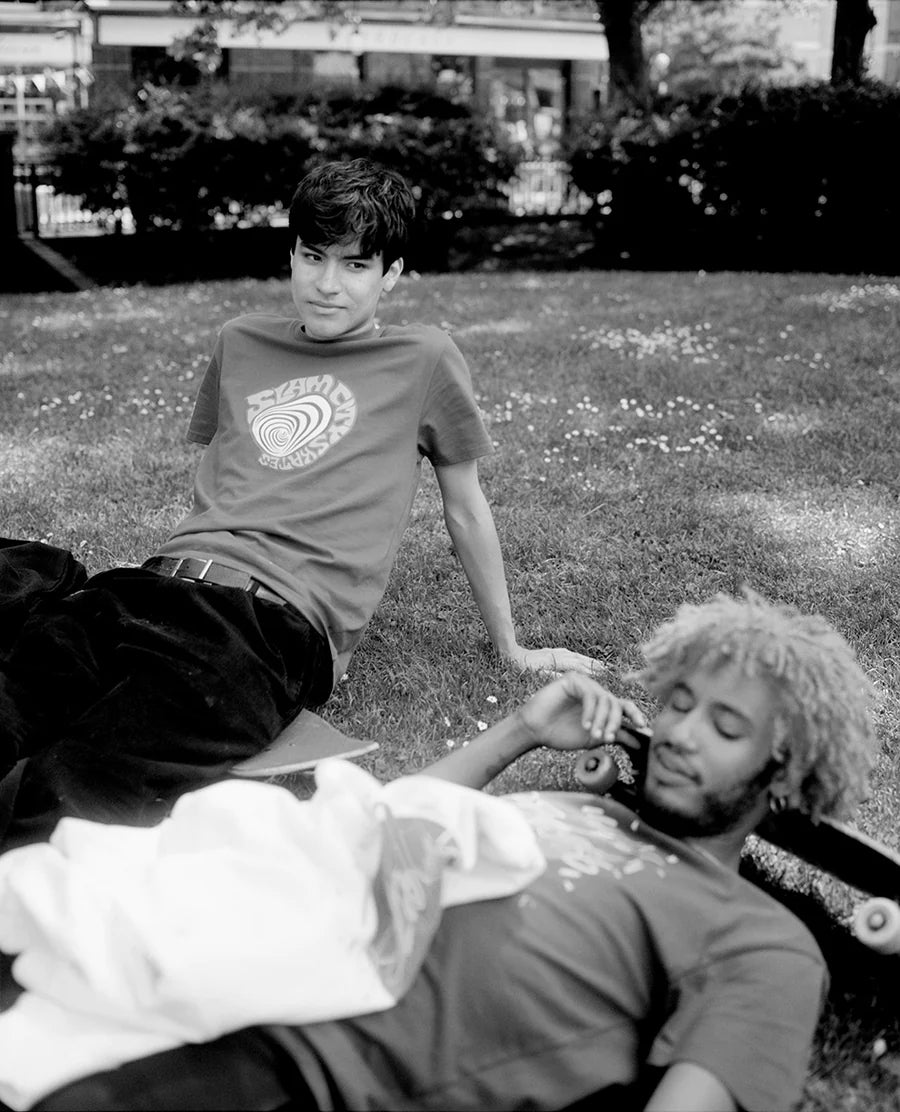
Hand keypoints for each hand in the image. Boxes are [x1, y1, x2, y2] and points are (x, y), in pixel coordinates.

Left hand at [503, 645, 607, 677]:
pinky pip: (571, 654)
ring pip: (577, 656)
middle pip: (581, 659)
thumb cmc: (522, 667)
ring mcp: (556, 652)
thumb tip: (569, 676)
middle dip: (595, 664)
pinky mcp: (553, 651)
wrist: (510, 653)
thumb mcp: (536, 672)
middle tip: (609, 669)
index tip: (604, 675)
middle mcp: (559, 654)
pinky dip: (580, 658)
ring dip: (590, 660)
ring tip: (601, 665)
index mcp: (556, 661)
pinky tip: (583, 660)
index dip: (591, 671)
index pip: (578, 666)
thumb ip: (553, 674)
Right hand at [515, 672, 646, 752]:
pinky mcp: (574, 680)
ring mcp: (585, 685)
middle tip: (608, 737)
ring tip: (593, 734)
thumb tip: (638, 743)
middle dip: (614, 722)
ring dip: (601, 719)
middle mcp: (596, 694)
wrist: (536, 730)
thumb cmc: (561, 734)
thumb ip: (614, 736)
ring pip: (605, 699)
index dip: (636, 714)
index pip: (625, 706)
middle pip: (616, 703)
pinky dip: (590, 711)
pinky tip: (584, 724)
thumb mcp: (592, 738)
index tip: (642, 726)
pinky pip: (590, 694)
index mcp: (602, 706)